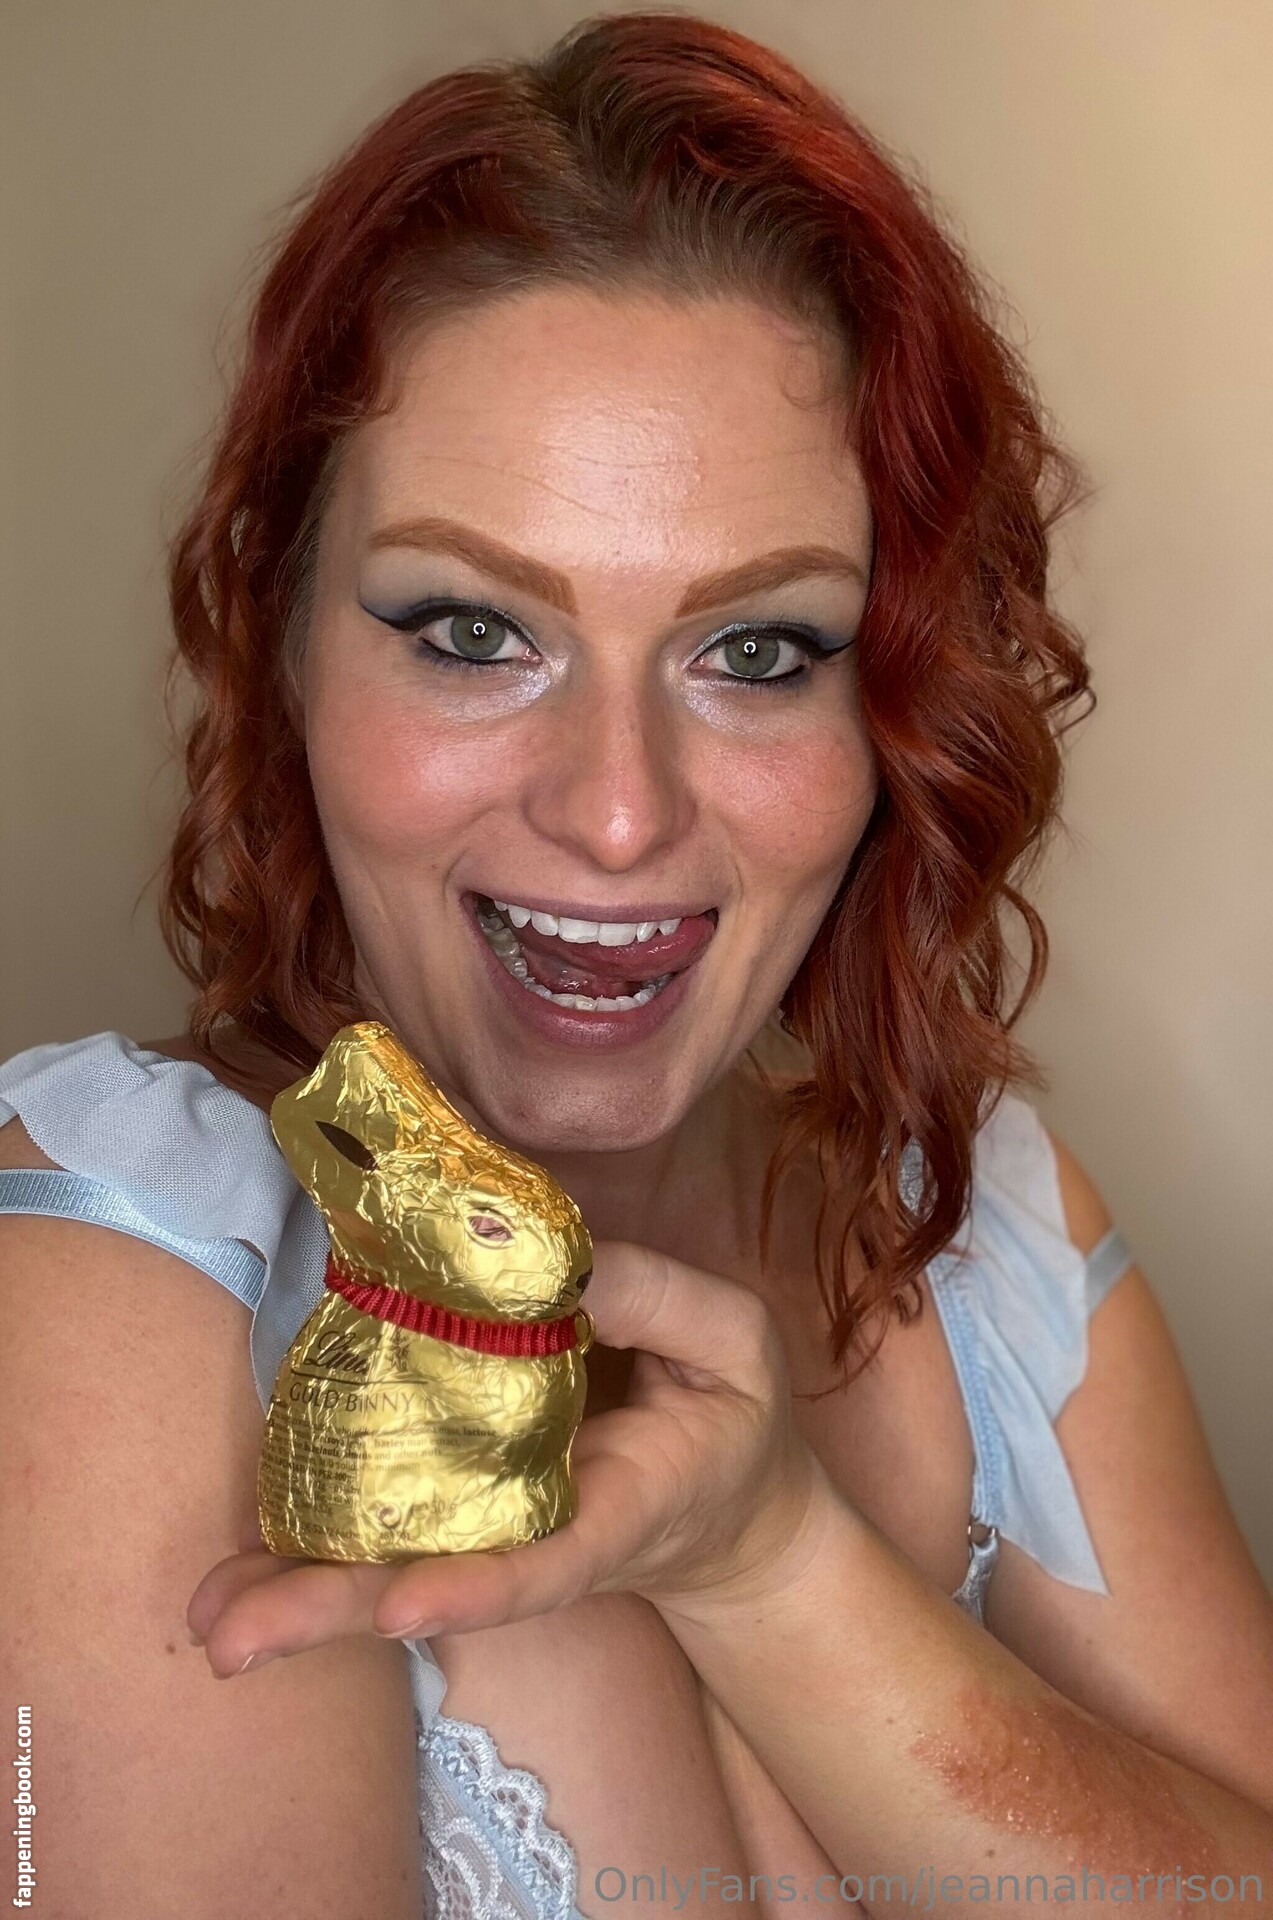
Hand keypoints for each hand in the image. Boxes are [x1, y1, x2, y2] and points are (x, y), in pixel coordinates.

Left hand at [187, 1241, 835, 1676]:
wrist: (730, 1511)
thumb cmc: (735, 1419)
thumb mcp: (736, 1344)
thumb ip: (660, 1301)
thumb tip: (559, 1262)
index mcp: (623, 1510)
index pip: (551, 1560)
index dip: (477, 1585)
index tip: (402, 1606)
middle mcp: (541, 1540)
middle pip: (435, 1585)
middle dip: (332, 1611)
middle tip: (229, 1638)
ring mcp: (496, 1533)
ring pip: (392, 1574)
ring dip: (297, 1597)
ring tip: (211, 1619)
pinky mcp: (466, 1509)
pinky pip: (386, 1533)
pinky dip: (307, 1557)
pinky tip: (234, 1579)